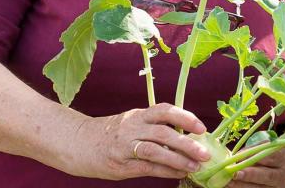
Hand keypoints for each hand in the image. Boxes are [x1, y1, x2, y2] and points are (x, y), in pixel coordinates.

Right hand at [67, 103, 212, 179]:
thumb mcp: (132, 123)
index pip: (164, 111)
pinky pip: (148, 168)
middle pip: (163, 133)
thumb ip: (155, 127)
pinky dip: (166, 171)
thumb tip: (187, 136)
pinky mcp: (121, 164)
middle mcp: (132, 128)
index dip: (184, 117)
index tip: (201, 128)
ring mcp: (125, 147)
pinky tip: (178, 173)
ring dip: (178, 160)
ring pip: (155, 151)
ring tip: (195, 166)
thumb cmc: (113, 134)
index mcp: (138, 115)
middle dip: (186, 143)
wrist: (79, 143)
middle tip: (205, 153)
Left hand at [230, 142, 284, 186]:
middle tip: (233, 174)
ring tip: (227, 183)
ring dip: (242, 186)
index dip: (253, 158)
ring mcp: (280, 185)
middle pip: (266, 176)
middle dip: (249, 176)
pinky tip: (233, 187)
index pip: (269, 157)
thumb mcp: (278, 144)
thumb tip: (238, 155)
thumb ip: (260, 149)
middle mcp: (284, 173)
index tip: (237, 157)